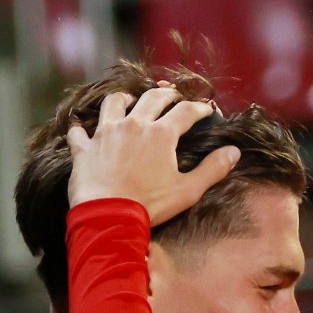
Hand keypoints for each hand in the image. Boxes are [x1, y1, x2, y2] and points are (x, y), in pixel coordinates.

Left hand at [65, 88, 239, 223]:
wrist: (108, 217)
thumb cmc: (150, 205)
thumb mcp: (188, 191)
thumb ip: (212, 169)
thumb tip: (234, 152)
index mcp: (161, 135)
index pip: (186, 111)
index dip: (199, 108)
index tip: (207, 110)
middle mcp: (133, 125)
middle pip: (152, 99)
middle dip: (165, 95)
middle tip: (172, 97)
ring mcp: (106, 133)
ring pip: (114, 103)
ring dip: (124, 99)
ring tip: (129, 101)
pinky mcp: (84, 148)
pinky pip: (79, 131)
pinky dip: (80, 129)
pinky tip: (82, 128)